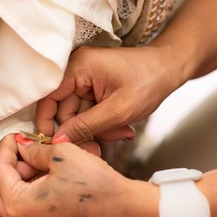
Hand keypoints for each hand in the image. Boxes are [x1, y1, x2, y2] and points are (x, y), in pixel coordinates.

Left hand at [0, 134, 159, 216]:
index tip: (16, 137)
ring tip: (43, 166)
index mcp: (19, 205)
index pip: (0, 170)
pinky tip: (53, 184)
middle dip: (9, 169)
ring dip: (21, 184)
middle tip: (27, 153)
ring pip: (13, 205)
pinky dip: (33, 199)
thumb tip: (23, 147)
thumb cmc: (96, 184)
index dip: (6, 148)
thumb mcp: (62, 154)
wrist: (126, 213)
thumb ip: (35, 150)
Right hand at [36, 44, 175, 144]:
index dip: (46, 121)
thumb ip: (86, 126)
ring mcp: (85, 80)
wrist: (170, 70)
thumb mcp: (118, 111)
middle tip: (99, 149)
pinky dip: (104, 125)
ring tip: (122, 132)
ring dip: (98, 130)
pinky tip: (122, 127)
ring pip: (78, 116)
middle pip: (64, 110)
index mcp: (78, 67)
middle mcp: (77, 70)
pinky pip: (90, 114)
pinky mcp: (94, 89)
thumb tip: (59, 140)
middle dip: (83, 131)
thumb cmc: (148, 82)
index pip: (48, 97)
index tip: (54, 144)